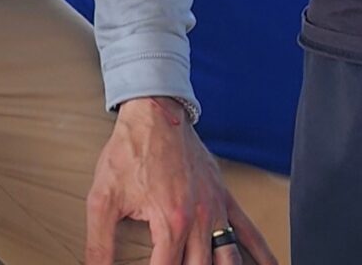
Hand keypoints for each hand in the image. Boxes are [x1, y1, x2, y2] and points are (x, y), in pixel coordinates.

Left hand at [85, 98, 279, 264]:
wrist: (154, 112)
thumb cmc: (128, 152)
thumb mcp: (102, 199)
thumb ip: (99, 243)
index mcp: (170, 224)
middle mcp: (198, 221)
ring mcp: (215, 210)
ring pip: (229, 261)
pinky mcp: (224, 197)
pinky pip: (248, 232)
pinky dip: (262, 255)